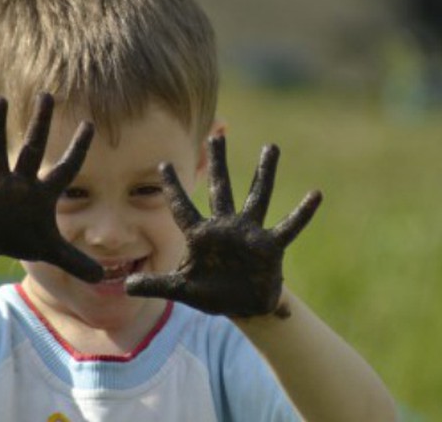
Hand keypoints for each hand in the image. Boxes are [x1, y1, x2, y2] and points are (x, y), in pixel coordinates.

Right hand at [0, 94, 103, 282]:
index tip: (90, 124)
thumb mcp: (51, 252)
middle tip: (48, 95)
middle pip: (33, 149)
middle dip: (40, 124)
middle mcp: (21, 183)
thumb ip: (75, 261)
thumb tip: (101, 276)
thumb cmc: (22, 237)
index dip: (77, 149)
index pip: (67, 168)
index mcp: (43, 193)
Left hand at [126, 137, 321, 317]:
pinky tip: (316, 194)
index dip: (173, 188)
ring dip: (264, 172)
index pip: (182, 207)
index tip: (163, 163)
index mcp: (201, 235)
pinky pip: (288, 227)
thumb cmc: (211, 293)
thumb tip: (125, 285)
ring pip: (257, 196)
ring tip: (270, 146)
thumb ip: (155, 285)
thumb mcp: (180, 290)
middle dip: (218, 163)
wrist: (242, 306)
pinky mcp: (270, 246)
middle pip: (221, 188)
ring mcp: (249, 233)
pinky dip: (301, 213)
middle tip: (216, 134)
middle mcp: (225, 226)